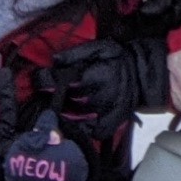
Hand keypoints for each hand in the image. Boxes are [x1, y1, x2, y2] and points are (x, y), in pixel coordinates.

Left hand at [50, 37, 167, 140]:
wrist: (142, 75)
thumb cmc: (117, 59)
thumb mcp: (99, 48)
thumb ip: (76, 54)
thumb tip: (54, 61)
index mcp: (98, 75)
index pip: (65, 81)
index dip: (47, 80)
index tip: (38, 77)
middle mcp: (103, 96)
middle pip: (68, 101)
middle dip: (53, 96)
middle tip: (45, 92)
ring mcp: (108, 113)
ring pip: (77, 118)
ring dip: (63, 113)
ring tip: (57, 105)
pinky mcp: (113, 124)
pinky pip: (93, 132)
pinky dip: (82, 129)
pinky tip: (75, 121)